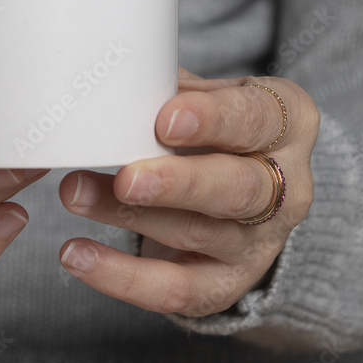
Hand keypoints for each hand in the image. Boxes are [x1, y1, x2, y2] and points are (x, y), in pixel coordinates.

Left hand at [57, 68, 317, 316]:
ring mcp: (259, 243)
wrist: (236, 193)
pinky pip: (175, 289)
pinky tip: (78, 255)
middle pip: (238, 189)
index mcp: (287, 124)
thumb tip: (109, 73)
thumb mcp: (206, 96)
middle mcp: (286, 188)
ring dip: (128, 216)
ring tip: (75, 193)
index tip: (165, 120)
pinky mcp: (225, 284)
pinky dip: (121, 276)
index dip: (214, 120)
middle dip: (178, 183)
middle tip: (126, 175)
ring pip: (198, 233)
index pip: (258, 119)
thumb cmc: (212, 129)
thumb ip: (170, 86)